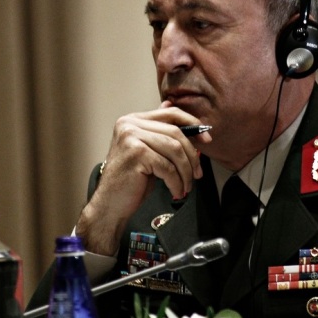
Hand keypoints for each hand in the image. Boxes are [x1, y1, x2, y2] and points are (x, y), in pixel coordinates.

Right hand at [76, 104, 211, 255]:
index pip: (171, 113)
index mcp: (133, 119)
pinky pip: (168, 167)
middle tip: (197, 173)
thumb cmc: (133, 180)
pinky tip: (176, 191)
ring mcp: (131, 137)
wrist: (110, 204)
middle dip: (192, 155)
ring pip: (175, 150)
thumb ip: (163, 135)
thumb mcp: (151, 153)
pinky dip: (176, 182)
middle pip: (176, 133)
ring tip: (186, 185)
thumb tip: (193, 124)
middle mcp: (129, 124)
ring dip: (186, 171)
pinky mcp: (135, 154)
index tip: (207, 139)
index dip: (193, 124)